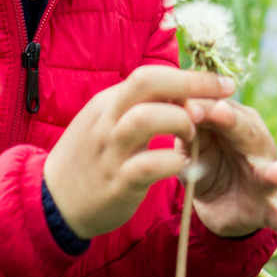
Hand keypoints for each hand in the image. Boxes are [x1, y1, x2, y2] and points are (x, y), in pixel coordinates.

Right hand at [44, 66, 225, 239]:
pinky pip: (148, 164)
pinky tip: (185, 166)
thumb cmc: (88, 160)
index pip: (151, 75)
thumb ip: (135, 107)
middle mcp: (107, 120)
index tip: (221, 83)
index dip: (189, 76)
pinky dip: (173, 162)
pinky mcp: (116, 182)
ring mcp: (109, 150)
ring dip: (180, 121)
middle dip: (191, 83)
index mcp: (108, 102)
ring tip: (194, 134)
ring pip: (146, 118)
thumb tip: (177, 92)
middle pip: (146, 82)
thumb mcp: (105, 123)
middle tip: (224, 94)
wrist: (52, 202)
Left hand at [184, 94, 276, 245]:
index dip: (204, 105)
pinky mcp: (269, 208)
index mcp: (237, 123)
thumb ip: (188, 130)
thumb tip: (179, 107)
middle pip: (244, 131)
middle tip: (218, 111)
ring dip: (274, 173)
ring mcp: (266, 178)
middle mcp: (257, 146)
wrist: (215, 204)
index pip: (220, 107)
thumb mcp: (191, 145)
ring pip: (270, 172)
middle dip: (230, 121)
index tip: (186, 103)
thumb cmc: (205, 160)